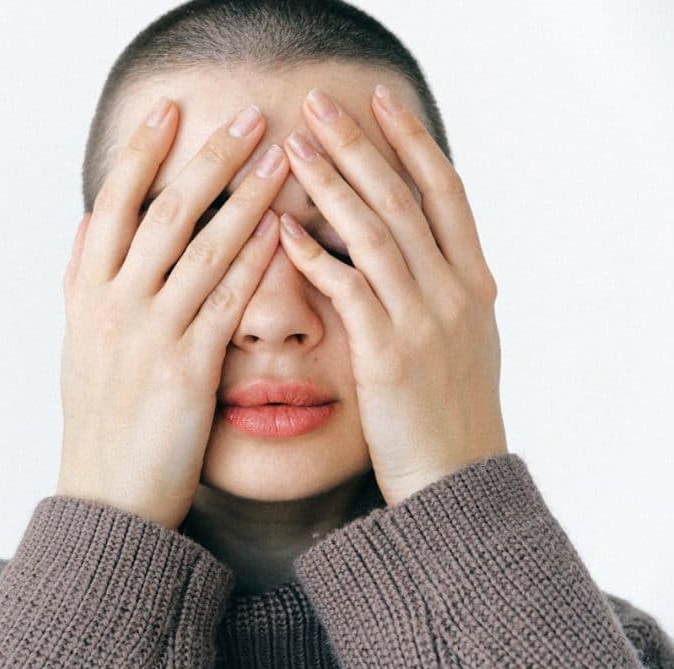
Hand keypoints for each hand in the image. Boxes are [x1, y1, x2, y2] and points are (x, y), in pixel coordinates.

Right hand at [57, 99, 289, 528]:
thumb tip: (87, 223)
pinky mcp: (185, 370)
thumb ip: (80, 279)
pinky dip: (255, 261)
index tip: (170, 110)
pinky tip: (284, 231)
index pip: (114, 204)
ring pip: (201, 248)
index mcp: (86, 293)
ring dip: (245, 198)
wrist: (108, 497)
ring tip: (280, 159)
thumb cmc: (99, 420)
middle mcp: (112, 305)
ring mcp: (147, 336)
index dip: (142, 152)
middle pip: (163, 213)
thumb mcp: (77, 343)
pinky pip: (227, 302)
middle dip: (208, 159)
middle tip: (245, 116)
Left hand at [278, 85, 507, 506]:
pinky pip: (347, 290)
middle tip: (319, 105)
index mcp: (474, 282)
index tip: (380, 101)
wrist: (455, 481)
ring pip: (375, 233)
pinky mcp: (388, 355)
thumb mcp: (459, 340)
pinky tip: (281, 230)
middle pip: (404, 198)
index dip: (412, 141)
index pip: (444, 191)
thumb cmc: (447, 412)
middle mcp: (455, 292)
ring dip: (332, 185)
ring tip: (292, 148)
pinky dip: (314, 256)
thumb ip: (437, 288)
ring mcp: (424, 321)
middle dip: (361, 146)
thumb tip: (405, 245)